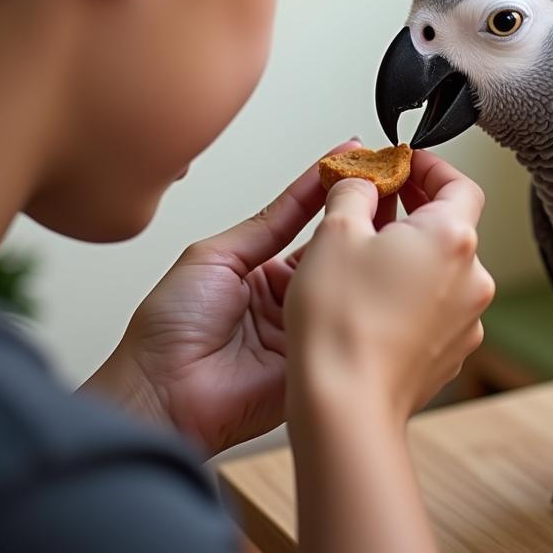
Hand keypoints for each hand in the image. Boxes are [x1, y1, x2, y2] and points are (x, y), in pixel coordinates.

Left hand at [84, 141, 360, 455]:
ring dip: (366, 248)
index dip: (330, 190)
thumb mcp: (216, 256)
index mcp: (260, 271)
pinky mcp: (320, 358)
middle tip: (387, 177)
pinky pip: (344, 319)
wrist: (161, 393)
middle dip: (359, 213)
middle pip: (333, 248)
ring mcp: (306, 327)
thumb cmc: (168, 330)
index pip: (305, 220)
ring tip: (392, 208)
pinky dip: (362, 294)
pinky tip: (379, 266)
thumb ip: (266, 225)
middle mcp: (288, 297)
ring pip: (346, 281)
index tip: (356, 159)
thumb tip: (305, 189)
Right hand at [285, 150, 493, 427]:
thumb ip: (353, 190)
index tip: (401, 163)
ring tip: (366, 255)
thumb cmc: (340, 320)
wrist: (346, 404)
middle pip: (452, 225)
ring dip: (412, 253)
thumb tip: (361, 179)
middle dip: (414, 208)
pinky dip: (412, 292)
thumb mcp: (335, 231)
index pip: (460, 182)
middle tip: (375, 202)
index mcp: (452, 237)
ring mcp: (466, 319)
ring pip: (443, 268)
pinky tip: (373, 299)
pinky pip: (437, 306)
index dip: (429, 166)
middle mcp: (472, 277)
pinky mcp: (451, 351)